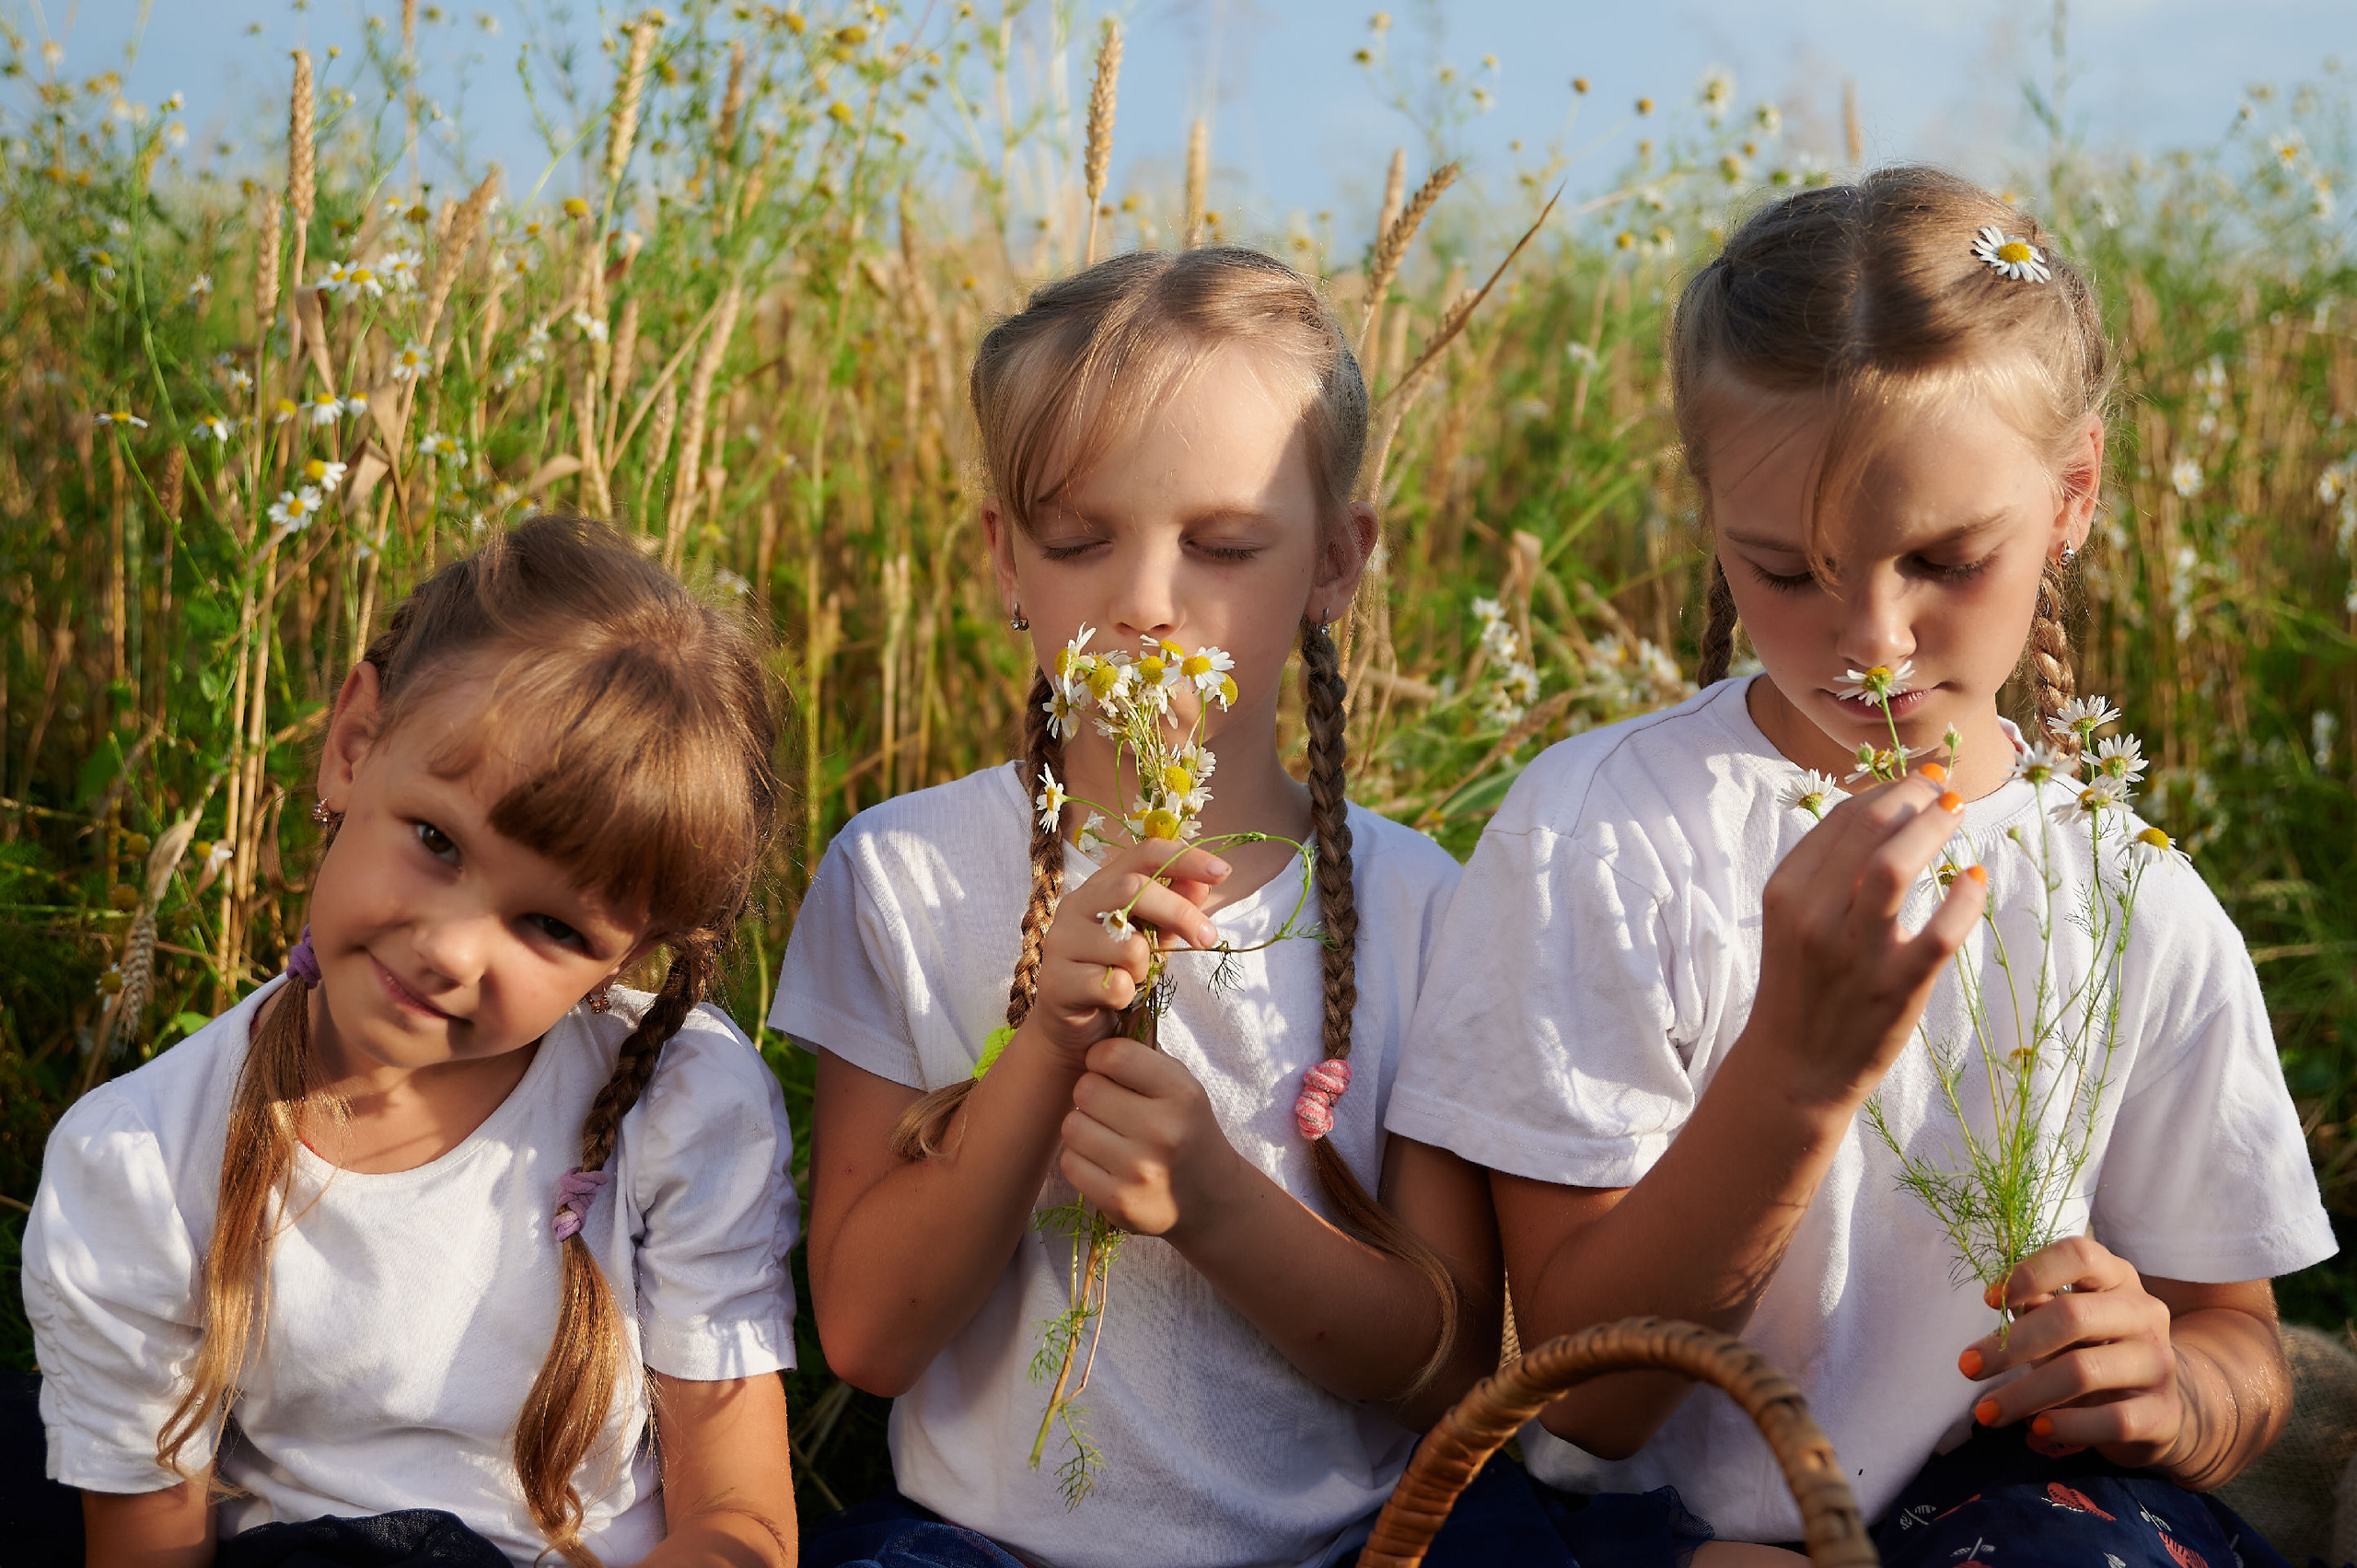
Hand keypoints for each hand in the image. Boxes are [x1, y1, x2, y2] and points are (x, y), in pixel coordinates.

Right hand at [1028, 839, 1227, 1062]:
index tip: (1221, 872)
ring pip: (1127, 945)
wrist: (1073, 1028)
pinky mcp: (1057, 981)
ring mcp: (1062, 942)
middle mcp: (1076, 906)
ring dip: (1145, 968)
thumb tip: (1203, 884)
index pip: (1143, 855)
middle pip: (1133, 889)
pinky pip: (1113, 985)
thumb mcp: (1152, 938)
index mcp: (1101, 887)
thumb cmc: (1115, 974)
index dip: (1184, 858)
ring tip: (1132, 979)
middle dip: (1179, 913)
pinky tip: (1112, 1000)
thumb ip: (1173, 911)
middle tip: (1208, 938)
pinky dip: (1126, 996)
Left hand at [1058, 1035, 1245, 1238]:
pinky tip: (1104, 1161)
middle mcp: (1163, 1132)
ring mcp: (1140, 1171)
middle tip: (1108, 1105)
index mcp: (1181, 1094)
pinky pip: (1070, 1163)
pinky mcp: (1119, 1201)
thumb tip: (1101, 1019)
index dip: (1101, 1058)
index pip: (1114, 1055)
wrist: (1210, 1196)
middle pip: (1086, 1090)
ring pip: (1072, 1126)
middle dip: (1091, 1093)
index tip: (1108, 1068)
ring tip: (1106, 1133)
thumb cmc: (1186, 1127)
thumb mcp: (1181, 1085)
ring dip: (1083, 1126)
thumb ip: (1144, 1055)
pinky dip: (1080, 1159)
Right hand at [1745, 770, 1983, 1107]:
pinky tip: (1973, 879)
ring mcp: (1856, 953)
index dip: (1883, 790)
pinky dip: (1964, 898)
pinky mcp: (1896, 986)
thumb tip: (1882, 810)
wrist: (1794, 1070)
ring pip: (1897, 867)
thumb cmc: (1801, 986)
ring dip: (1933, 828)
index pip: (1839, 820)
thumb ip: (1826, 872)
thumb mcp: (1794, 921)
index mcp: (1786, 894)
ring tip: (1956, 813)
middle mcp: (1815, 917)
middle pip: (1869, 831)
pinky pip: (1941, 931)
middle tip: (1940, 788)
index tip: (1913, 780)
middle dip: (1911, 797)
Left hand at [1959, 1235, 2184, 1467]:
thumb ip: (2037, 1304)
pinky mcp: (2163, 1413)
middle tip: (1968, 1366)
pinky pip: (2110, 1420)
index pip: (2079, 1255)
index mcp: (2117, 1277)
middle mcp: (2145, 1313)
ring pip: (2083, 1372)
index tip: (1988, 1300)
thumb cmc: (2094, 1348)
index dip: (2031, 1272)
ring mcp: (2158, 1363)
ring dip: (2024, 1393)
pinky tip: (2037, 1428)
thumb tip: (2001, 1295)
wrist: (2158, 1405)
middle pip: (2072, 1316)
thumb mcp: (2066, 1319)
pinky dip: (2067, 1425)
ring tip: (1987, 1411)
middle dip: (2011, 1344)